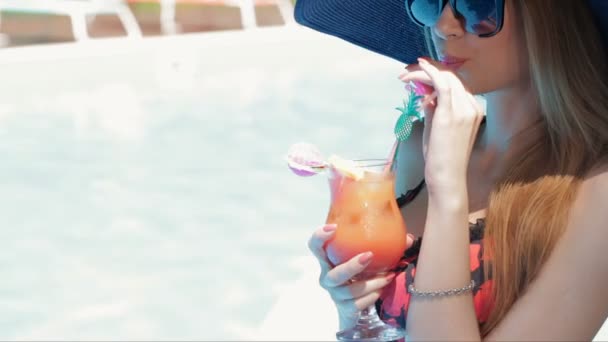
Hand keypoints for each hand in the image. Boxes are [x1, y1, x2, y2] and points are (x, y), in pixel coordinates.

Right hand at [308, 223, 414, 323]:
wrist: (354, 306)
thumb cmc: (360, 274)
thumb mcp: (369, 258)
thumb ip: (386, 246)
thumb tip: (408, 239)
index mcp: (328, 260)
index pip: (315, 247)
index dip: (319, 237)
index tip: (334, 228)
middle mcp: (328, 278)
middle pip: (334, 274)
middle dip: (352, 265)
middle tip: (369, 255)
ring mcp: (335, 294)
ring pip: (351, 291)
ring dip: (372, 282)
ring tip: (388, 276)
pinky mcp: (345, 309)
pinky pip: (359, 304)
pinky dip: (373, 295)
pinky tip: (382, 289)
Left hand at [399, 58, 484, 192]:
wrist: (447, 176)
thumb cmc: (440, 157)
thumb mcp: (438, 128)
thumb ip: (434, 110)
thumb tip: (426, 96)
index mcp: (473, 109)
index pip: (455, 83)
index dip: (436, 73)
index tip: (417, 72)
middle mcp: (472, 106)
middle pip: (450, 77)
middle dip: (427, 70)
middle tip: (406, 72)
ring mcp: (464, 109)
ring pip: (445, 78)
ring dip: (423, 72)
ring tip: (404, 75)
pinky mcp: (450, 113)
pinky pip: (442, 84)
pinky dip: (430, 72)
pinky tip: (419, 67)